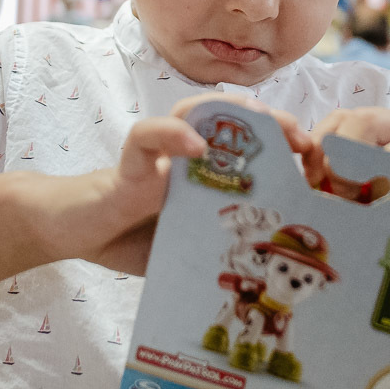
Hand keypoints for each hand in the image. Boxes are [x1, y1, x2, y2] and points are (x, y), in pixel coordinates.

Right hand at [56, 94, 309, 274]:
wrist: (73, 231)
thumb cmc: (133, 238)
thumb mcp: (190, 246)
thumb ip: (221, 246)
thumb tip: (273, 277)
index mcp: (208, 175)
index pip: (253, 148)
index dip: (286, 150)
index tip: (316, 166)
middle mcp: (187, 156)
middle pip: (235, 120)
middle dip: (274, 124)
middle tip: (304, 142)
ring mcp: (160, 155)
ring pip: (197, 111)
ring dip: (233, 113)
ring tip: (263, 124)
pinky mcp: (129, 163)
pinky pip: (147, 136)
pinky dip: (171, 135)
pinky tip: (196, 145)